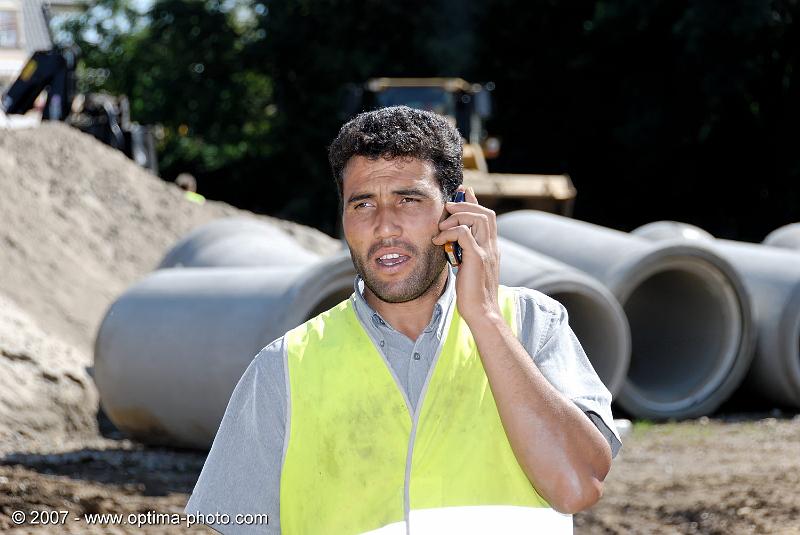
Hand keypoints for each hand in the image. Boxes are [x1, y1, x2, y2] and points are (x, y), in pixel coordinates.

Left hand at [432, 186, 500, 325]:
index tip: (461, 193)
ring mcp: (486, 251)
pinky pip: (464, 234)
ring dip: (458, 216)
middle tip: (447, 206)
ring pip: (478, 218)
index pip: (487, 217)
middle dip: (465, 204)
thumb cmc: (472, 295)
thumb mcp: (468, 269)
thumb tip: (450, 244)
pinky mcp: (477, 258)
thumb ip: (464, 254)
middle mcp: (492, 247)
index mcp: (491, 248)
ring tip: (442, 226)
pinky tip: (438, 241)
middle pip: (485, 213)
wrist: (482, 313)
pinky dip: (449, 233)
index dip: (474, 202)